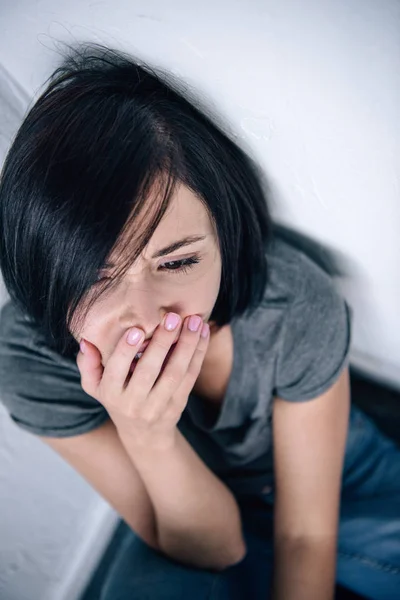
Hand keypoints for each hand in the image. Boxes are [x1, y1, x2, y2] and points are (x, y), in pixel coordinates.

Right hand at [76, 313, 209, 448]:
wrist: (144, 434)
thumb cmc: (117, 398)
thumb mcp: (95, 386)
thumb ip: (88, 363)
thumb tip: (86, 341)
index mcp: (111, 394)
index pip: (116, 371)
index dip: (126, 351)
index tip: (136, 329)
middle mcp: (134, 403)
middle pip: (149, 371)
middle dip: (162, 343)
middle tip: (172, 317)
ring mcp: (159, 405)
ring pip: (175, 374)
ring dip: (187, 345)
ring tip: (195, 321)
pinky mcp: (179, 403)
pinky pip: (190, 377)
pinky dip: (198, 354)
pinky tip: (203, 333)